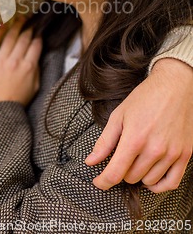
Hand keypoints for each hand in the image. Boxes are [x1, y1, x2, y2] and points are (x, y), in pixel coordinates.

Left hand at [0, 19, 41, 106]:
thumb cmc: (15, 102)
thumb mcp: (34, 88)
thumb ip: (36, 71)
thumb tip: (36, 57)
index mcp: (29, 67)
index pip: (35, 45)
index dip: (38, 35)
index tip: (38, 30)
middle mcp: (15, 61)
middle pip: (23, 38)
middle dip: (28, 27)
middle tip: (29, 20)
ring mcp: (0, 60)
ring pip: (10, 37)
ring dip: (15, 25)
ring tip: (18, 19)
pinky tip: (1, 25)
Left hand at [85, 59, 192, 191]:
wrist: (175, 87)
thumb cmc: (145, 98)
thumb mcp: (119, 115)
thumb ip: (105, 142)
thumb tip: (90, 161)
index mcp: (134, 138)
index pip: (115, 173)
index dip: (103, 181)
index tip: (98, 182)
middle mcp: (154, 149)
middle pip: (131, 177)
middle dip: (122, 170)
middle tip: (122, 156)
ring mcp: (171, 153)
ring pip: (148, 181)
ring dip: (139, 174)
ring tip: (137, 158)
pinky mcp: (185, 155)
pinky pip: (171, 183)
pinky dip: (159, 185)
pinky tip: (151, 176)